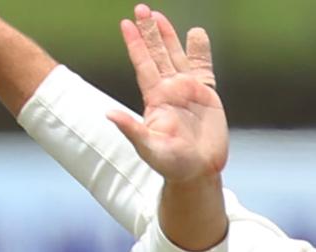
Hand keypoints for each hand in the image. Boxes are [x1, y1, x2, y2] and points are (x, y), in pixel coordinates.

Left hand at [107, 4, 227, 183]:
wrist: (198, 171)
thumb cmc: (170, 164)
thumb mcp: (148, 148)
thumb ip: (131, 129)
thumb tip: (109, 115)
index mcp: (155, 99)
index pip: (143, 65)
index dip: (135, 44)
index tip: (126, 24)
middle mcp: (169, 90)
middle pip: (157, 54)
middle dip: (148, 32)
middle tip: (141, 9)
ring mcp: (187, 90)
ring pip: (177, 55)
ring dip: (169, 36)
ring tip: (159, 16)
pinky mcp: (206, 94)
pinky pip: (203, 66)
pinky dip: (200, 50)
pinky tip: (196, 33)